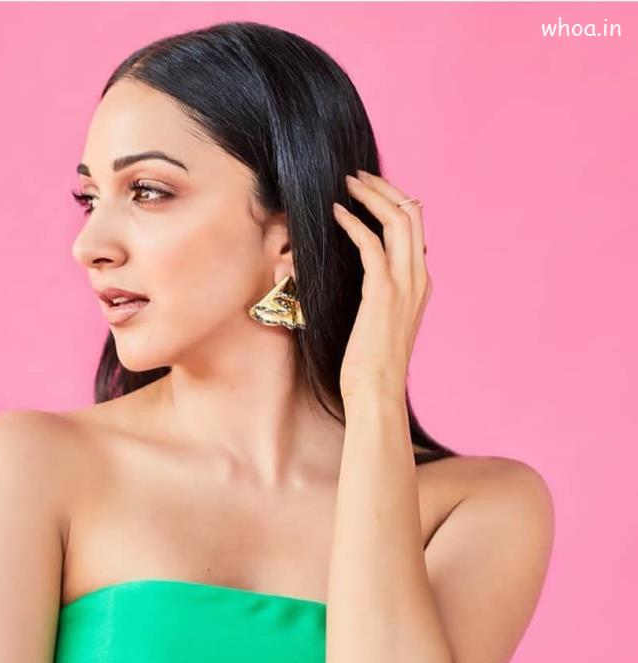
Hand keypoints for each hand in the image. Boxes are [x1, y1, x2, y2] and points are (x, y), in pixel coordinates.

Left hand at [332, 170, 431, 397]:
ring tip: (347, 184)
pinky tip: (336, 213)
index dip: (394, 201)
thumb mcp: (381, 321)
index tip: (369, 190)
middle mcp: (419, 277)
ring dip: (371, 196)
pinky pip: (370, 242)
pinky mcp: (382, 291)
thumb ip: (380, 294)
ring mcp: (405, 283)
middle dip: (385, 188)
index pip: (416, 227)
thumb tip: (362, 277)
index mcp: (421, 283)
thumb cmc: (370, 364)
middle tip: (357, 176)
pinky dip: (353, 222)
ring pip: (398, 219)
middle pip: (412, 212)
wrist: (377, 391)